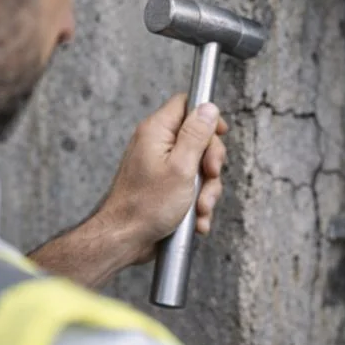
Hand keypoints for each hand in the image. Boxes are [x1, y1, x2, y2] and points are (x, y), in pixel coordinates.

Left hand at [96, 93, 228, 264]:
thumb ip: (196, 134)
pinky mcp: (164, 186)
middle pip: (199, 138)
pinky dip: (196, 202)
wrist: (124, 239)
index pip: (186, 105)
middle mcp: (156, 145)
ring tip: (200, 208)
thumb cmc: (146, 207)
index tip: (220, 134)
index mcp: (156, 131)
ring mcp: (160, 166)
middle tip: (209, 176)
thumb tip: (208, 108)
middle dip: (211, 162)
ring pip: (198, 167)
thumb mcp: (181, 167)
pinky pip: (190, 186)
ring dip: (206, 189)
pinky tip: (195, 219)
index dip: (208, 117)